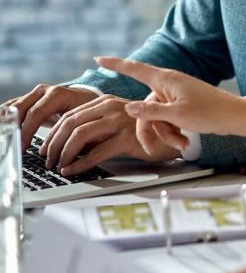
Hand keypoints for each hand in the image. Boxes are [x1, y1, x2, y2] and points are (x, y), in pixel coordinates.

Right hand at [4, 84, 97, 150]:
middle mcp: (43, 91)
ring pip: (13, 107)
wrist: (87, 98)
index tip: (22, 148)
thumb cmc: (87, 112)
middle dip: (14, 129)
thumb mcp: (84, 122)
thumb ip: (73, 136)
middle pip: (20, 108)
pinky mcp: (29, 100)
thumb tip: (64, 157)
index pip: (35, 113)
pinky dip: (7, 117)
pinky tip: (4, 129)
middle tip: (11, 146)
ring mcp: (34, 94)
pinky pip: (14, 107)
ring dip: (7, 122)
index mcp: (57, 95)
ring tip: (5, 138)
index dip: (27, 132)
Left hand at [37, 94, 179, 175]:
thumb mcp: (115, 124)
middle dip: (54, 144)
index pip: (70, 115)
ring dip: (64, 153)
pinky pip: (96, 152)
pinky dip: (80, 164)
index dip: (53, 133)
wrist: (173, 137)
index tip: (44, 148)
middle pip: (71, 124)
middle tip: (47, 160)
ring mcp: (120, 121)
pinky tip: (72, 171)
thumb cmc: (142, 133)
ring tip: (58, 166)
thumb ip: (95, 128)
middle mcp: (111, 107)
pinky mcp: (127, 138)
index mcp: (105, 101)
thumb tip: (66, 145)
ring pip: (80, 135)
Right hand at [95, 56, 245, 155]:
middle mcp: (168, 85)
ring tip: (180, 144)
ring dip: (164, 134)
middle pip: (143, 108)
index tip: (98, 58)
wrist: (234, 117)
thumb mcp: (176, 115)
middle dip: (149, 129)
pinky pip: (167, 120)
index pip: (135, 69)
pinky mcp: (181, 107)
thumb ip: (150, 112)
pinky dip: (173, 132)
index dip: (115, 64)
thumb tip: (127, 108)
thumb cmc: (209, 112)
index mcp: (166, 80)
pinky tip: (183, 142)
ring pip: (155, 118)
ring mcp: (175, 97)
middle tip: (151, 148)